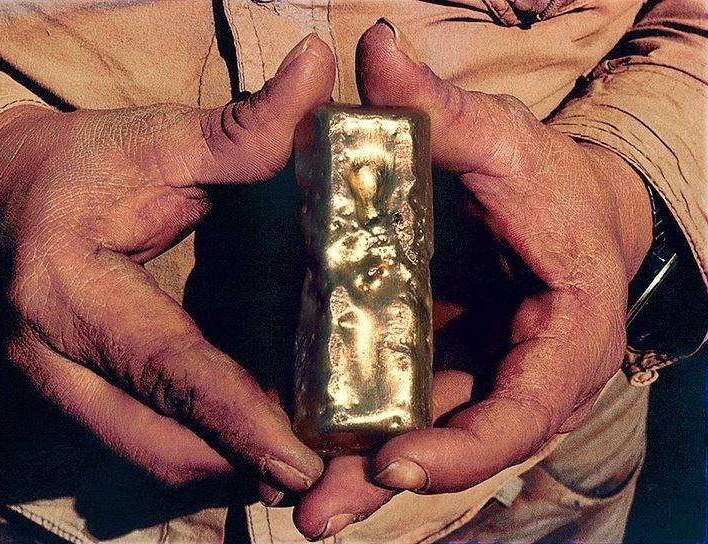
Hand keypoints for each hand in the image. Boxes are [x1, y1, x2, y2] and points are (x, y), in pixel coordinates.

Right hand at [0, 35, 334, 492]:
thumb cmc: (73, 166)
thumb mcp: (154, 139)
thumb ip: (243, 124)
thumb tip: (315, 65)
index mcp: (67, 288)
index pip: (166, 366)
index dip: (236, 417)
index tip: (298, 460)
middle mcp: (49, 355)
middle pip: (152, 440)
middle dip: (236, 464)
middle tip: (316, 472)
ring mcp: (49, 385)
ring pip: (143, 455)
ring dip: (218, 464)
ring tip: (291, 460)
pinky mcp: (63, 394)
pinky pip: (133, 441)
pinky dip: (191, 446)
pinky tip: (241, 437)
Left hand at [292, 20, 652, 538]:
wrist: (570, 209)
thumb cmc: (546, 177)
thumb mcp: (498, 137)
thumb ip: (436, 107)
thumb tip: (375, 47)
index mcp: (568, 326)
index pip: (529, 404)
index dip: (468, 443)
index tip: (395, 461)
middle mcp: (533, 370)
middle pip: (467, 444)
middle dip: (393, 482)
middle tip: (318, 516)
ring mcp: (492, 377)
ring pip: (435, 441)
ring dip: (369, 479)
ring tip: (304, 510)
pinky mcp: (458, 371)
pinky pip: (417, 414)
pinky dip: (370, 440)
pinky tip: (312, 458)